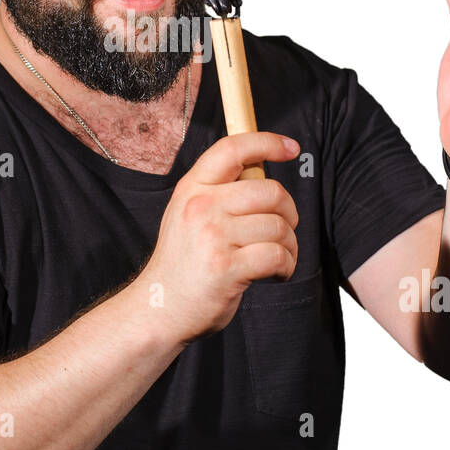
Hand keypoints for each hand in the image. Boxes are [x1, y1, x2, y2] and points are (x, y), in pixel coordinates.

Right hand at [132, 131, 300, 345]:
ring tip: (278, 257)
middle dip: (289, 212)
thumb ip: (217, 192)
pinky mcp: (227, 268)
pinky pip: (277, 256)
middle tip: (284, 229)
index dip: (267, 142)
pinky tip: (276, 274)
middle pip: (270, 191)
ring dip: (290, 245)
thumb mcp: (187, 214)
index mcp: (192, 188)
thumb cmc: (182, 263)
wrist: (159, 308)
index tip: (290, 147)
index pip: (233, 149)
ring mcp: (213, 237)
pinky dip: (286, 266)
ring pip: (279, 227)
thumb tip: (262, 171)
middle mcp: (201, 206)